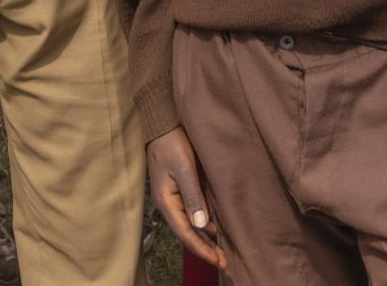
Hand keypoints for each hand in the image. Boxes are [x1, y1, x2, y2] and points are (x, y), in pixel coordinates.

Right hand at [146, 127, 228, 270]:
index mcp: (167, 202)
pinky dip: (202, 225)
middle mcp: (167, 204)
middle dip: (205, 249)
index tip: (220, 261)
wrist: (162, 125)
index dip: (203, 250)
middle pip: (187, 234)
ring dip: (205, 239)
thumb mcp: (185, 168)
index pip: (186, 234)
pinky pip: (190, 214)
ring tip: (221, 251)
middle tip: (225, 262)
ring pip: (189, 226)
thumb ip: (193, 196)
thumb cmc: (173, 144)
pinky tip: (213, 229)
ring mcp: (171, 198)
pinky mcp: (177, 191)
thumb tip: (202, 225)